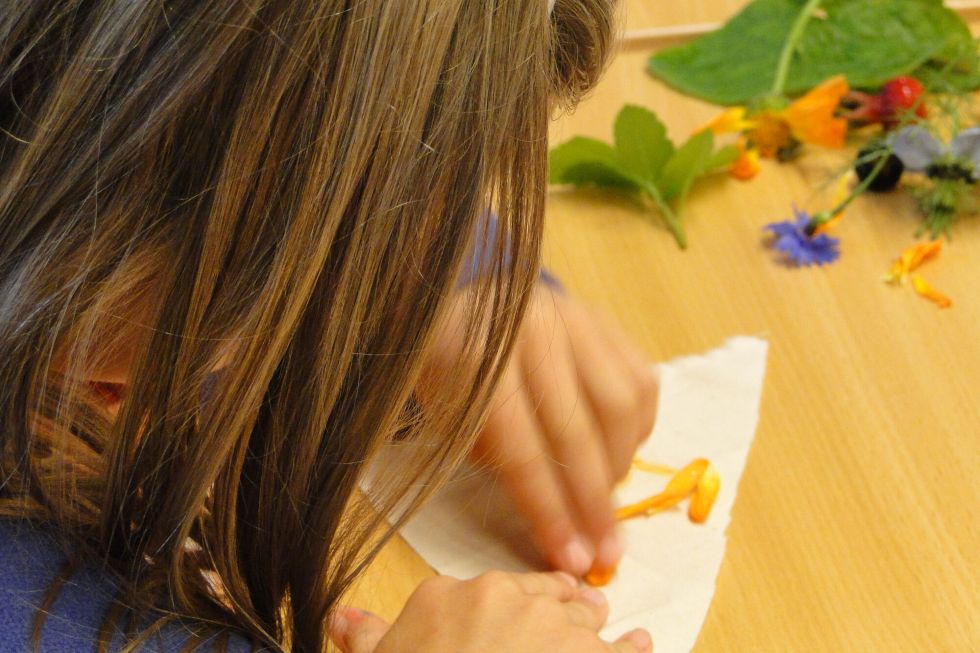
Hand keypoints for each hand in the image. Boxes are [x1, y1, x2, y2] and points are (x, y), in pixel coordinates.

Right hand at [328, 571, 652, 652]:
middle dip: (557, 606)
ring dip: (592, 625)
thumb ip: (369, 638)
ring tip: (605, 626)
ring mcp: (552, 629)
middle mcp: (505, 600)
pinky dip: (633, 647)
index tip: (517, 612)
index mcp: (452, 596)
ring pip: (581, 617)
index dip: (510, 604)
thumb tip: (344, 620)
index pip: (490, 590)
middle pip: (540, 595)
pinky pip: (623, 649)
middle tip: (570, 614)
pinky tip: (640, 643)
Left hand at [472, 286, 658, 574]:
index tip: (571, 560)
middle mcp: (532, 331)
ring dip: (619, 467)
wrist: (472, 309)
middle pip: (576, 432)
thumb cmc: (457, 375)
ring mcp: (575, 319)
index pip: (521, 450)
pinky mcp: (605, 320)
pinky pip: (641, 382)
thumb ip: (498, 462)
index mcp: (479, 358)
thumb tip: (561, 523)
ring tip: (606, 502)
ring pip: (620, 406)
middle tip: (608, 554)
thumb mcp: (453, 418)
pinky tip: (618, 454)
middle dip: (594, 505)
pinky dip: (637, 428)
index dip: (548, 511)